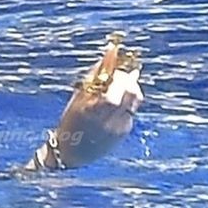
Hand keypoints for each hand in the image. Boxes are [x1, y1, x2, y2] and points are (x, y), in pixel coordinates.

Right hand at [29, 35, 144, 170]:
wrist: (72, 152)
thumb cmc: (71, 121)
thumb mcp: (78, 98)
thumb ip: (94, 77)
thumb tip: (109, 56)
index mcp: (94, 110)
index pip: (117, 88)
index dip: (121, 75)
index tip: (117, 68)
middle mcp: (110, 119)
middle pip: (131, 92)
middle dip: (129, 79)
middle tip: (122, 73)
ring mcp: (119, 127)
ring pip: (135, 100)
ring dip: (131, 88)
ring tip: (122, 84)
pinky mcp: (125, 132)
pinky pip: (131, 110)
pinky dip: (127, 101)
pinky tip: (118, 101)